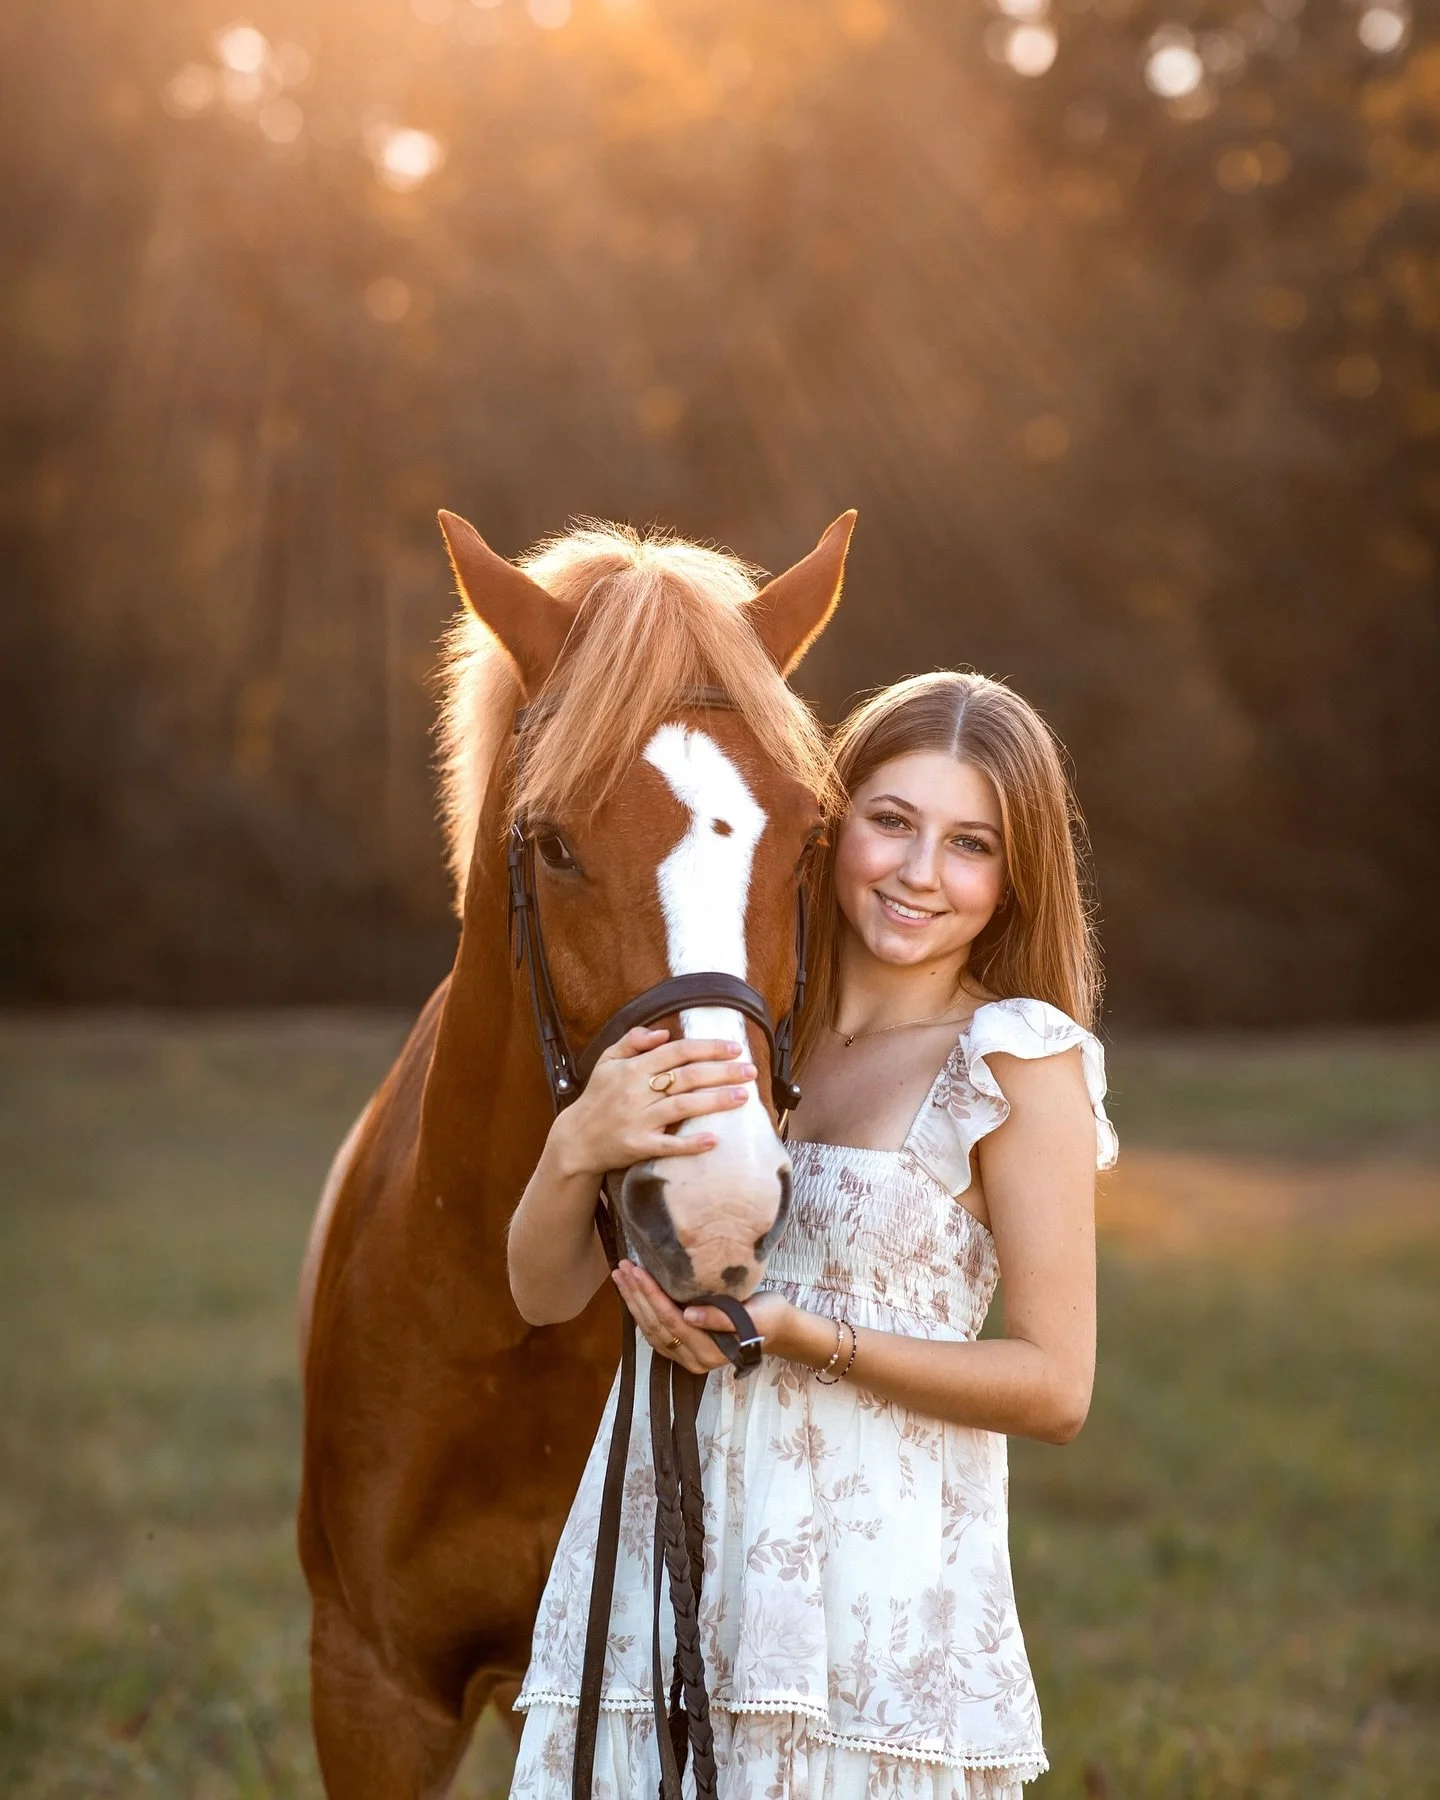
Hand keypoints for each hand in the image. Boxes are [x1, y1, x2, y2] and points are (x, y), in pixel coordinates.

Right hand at [553, 1026, 755, 1179]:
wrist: (576, 1139)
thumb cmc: (598, 1097)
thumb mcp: (607, 1061)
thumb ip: (633, 1040)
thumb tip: (664, 1031)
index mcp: (632, 1068)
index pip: (676, 1051)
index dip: (708, 1048)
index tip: (734, 1048)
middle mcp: (636, 1092)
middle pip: (686, 1077)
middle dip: (722, 1072)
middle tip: (750, 1071)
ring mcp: (638, 1120)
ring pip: (683, 1107)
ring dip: (715, 1101)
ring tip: (743, 1097)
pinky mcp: (639, 1146)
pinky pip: (668, 1145)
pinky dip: (691, 1143)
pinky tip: (714, 1139)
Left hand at [613, 1259, 797, 1374]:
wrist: (778, 1329)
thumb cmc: (768, 1316)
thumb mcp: (753, 1314)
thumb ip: (721, 1317)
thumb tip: (688, 1315)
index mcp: (711, 1352)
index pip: (672, 1320)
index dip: (652, 1295)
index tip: (637, 1270)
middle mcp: (695, 1360)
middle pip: (656, 1326)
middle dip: (637, 1296)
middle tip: (622, 1268)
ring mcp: (687, 1359)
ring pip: (651, 1331)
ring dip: (634, 1303)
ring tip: (621, 1277)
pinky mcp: (684, 1351)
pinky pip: (655, 1334)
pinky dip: (641, 1312)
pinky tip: (632, 1294)